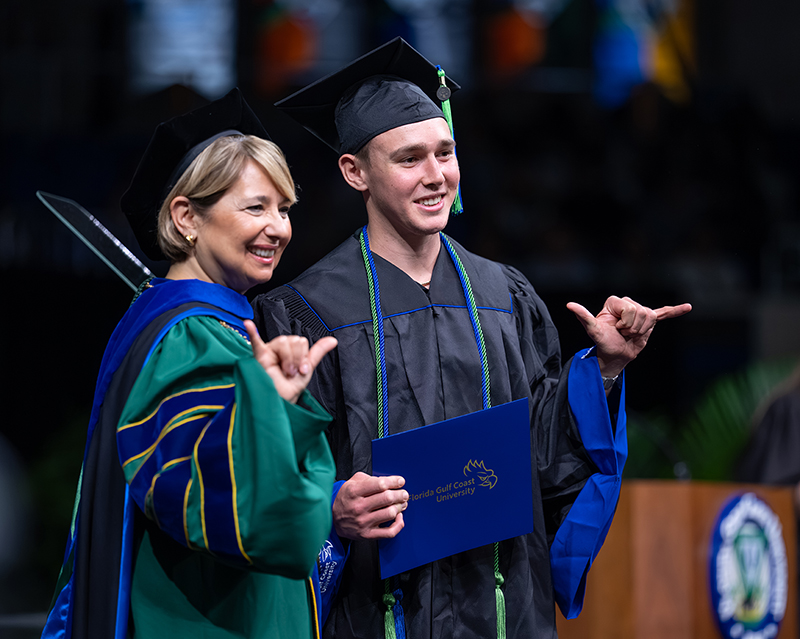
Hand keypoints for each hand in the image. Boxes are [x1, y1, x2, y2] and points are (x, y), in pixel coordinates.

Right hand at [244, 320, 337, 403]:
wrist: (279, 402)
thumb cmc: (288, 388)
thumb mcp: (307, 369)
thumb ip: (318, 352)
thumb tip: (333, 340)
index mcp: (289, 352)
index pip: (301, 341)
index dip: (303, 356)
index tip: (300, 370)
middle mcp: (278, 350)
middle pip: (294, 340)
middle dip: (296, 358)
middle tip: (290, 372)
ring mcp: (268, 352)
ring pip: (284, 341)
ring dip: (287, 359)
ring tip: (282, 371)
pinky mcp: (258, 357)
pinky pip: (255, 341)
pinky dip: (252, 332)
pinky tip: (248, 324)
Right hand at [333, 472, 408, 539]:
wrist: (332, 519)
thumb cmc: (345, 498)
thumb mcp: (352, 482)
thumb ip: (369, 478)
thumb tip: (388, 482)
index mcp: (354, 491)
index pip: (380, 484)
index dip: (394, 481)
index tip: (400, 481)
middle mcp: (358, 507)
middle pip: (387, 498)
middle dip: (400, 494)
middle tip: (404, 493)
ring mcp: (363, 522)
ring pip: (390, 513)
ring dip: (401, 507)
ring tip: (402, 503)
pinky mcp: (367, 534)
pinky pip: (389, 532)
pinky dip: (398, 524)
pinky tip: (399, 517)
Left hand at [567, 296, 691, 376]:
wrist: (615, 355)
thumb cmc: (602, 342)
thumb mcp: (593, 329)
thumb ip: (583, 316)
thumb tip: (569, 305)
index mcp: (615, 301)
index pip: (629, 307)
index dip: (625, 321)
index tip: (616, 328)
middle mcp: (628, 303)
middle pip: (641, 311)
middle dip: (633, 327)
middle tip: (624, 333)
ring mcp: (640, 311)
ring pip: (650, 317)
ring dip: (642, 330)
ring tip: (631, 334)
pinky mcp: (650, 320)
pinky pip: (664, 313)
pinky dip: (676, 311)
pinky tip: (688, 307)